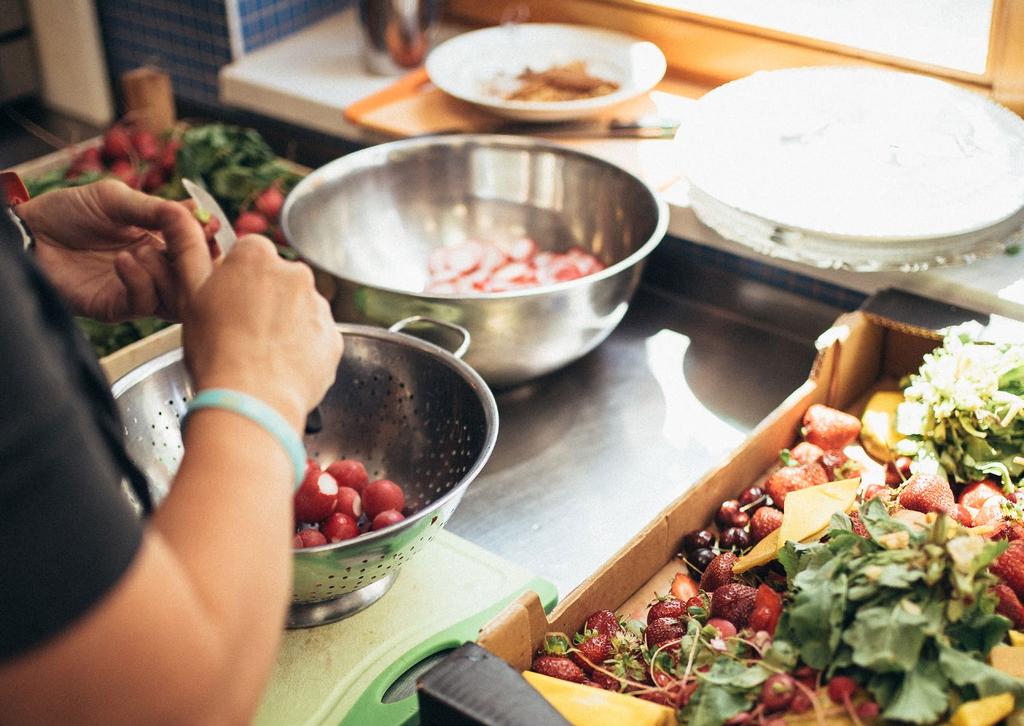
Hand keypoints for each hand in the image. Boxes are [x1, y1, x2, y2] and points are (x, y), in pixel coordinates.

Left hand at [15, 179, 205, 321]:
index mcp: (159, 242)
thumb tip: (197, 211)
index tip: (210, 227)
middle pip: (195, 280)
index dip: (208, 242)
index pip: (198, 251)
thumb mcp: (115, 199)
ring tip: (146, 250)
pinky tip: (124, 260)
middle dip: (198, 262)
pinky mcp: (116, 308)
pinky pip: (144, 304)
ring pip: (177, 298)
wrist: (29, 233)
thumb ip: (155, 208)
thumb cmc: (68, 211)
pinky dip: (140, 281)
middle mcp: (153, 270)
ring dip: (169, 273)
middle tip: (195, 245)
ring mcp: (136, 290)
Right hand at [180, 235, 341, 429]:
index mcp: (257, 256)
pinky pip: (316, 338)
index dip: (236, 278)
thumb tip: (179, 216)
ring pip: (298, 309)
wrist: (251, 402)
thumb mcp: (190, 296)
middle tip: (240, 332)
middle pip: (277, 280)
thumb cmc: (215, 351)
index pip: (249, 252)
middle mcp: (295, 274)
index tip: (227, 302)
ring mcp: (319, 307)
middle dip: (263, 300)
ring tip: (260, 355)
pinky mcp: (333, 338)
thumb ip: (189, 252)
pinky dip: (302, 349)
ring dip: (284, 325)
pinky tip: (280, 368)